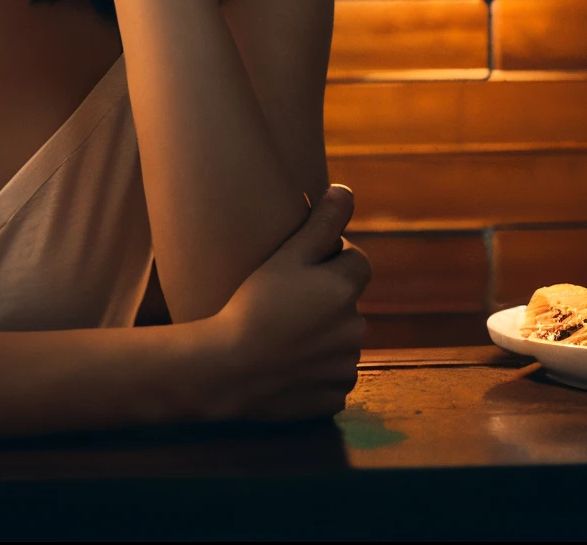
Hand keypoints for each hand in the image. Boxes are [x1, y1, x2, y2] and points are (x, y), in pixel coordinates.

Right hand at [197, 185, 369, 421]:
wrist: (229, 370)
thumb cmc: (252, 306)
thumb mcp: (285, 258)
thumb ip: (321, 224)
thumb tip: (345, 190)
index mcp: (345, 289)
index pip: (357, 262)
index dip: (331, 260)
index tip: (300, 269)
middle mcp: (355, 327)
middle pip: (347, 303)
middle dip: (324, 301)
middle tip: (281, 305)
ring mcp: (347, 365)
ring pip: (339, 341)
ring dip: (320, 337)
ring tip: (279, 337)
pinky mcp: (336, 396)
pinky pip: (331, 376)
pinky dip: (315, 371)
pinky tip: (284, 366)